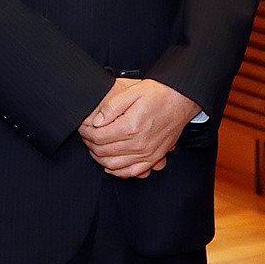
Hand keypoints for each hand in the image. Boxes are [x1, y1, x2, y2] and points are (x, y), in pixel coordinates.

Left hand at [80, 78, 200, 178]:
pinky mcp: (153, 158)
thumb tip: (97, 121)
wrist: (180, 100)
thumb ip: (112, 106)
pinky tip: (111, 164)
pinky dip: (118, 171)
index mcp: (131, 127)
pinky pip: (131, 172)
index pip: (98, 137)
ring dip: (100, 158)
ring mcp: (146, 153)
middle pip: (103, 152)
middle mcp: (139, 143)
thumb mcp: (133, 91)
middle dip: (90, 144)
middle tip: (87, 135)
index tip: (83, 127)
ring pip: (114, 165)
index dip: (86, 132)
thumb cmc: (159, 95)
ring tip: (95, 147)